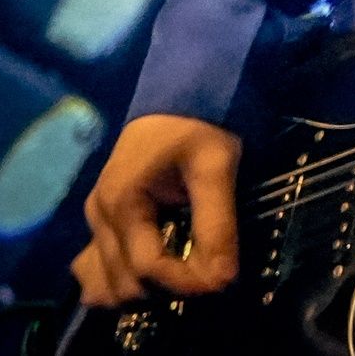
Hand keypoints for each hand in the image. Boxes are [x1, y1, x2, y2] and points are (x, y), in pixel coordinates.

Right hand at [72, 115, 241, 306]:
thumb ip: (217, 223)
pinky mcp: (104, 219)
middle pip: (125, 282)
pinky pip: (100, 266)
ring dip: (146, 291)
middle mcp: (100, 215)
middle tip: (207, 275)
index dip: (186, 284)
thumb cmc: (199, 128)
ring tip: (186, 275)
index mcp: (122, 202)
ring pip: (107, 281)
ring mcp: (97, 218)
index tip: (222, 282)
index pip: (148, 268)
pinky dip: (124, 281)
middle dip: (168, 290)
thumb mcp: (216, 168)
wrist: (179, 97)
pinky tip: (155, 277)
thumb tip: (222, 279)